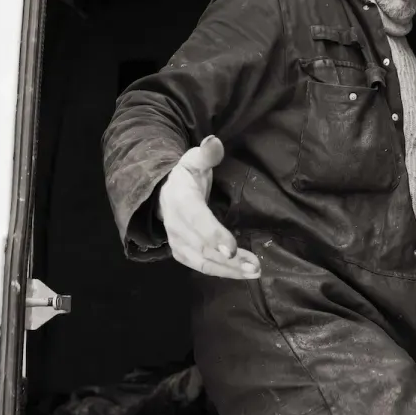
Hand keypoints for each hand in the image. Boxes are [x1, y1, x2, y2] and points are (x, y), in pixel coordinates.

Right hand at [158, 136, 259, 278]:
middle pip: (202, 247)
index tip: (230, 249)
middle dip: (228, 260)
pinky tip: (241, 274)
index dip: (213, 235)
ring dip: (228, 270)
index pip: (197, 220)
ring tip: (254, 272)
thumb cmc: (185, 177)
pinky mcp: (182, 254)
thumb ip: (207, 154)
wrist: (161, 194)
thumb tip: (215, 141)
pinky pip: (201, 267)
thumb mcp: (193, 160)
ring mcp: (177, 242)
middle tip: (254, 266)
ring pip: (202, 262)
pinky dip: (221, 272)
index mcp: (180, 200)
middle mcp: (176, 225)